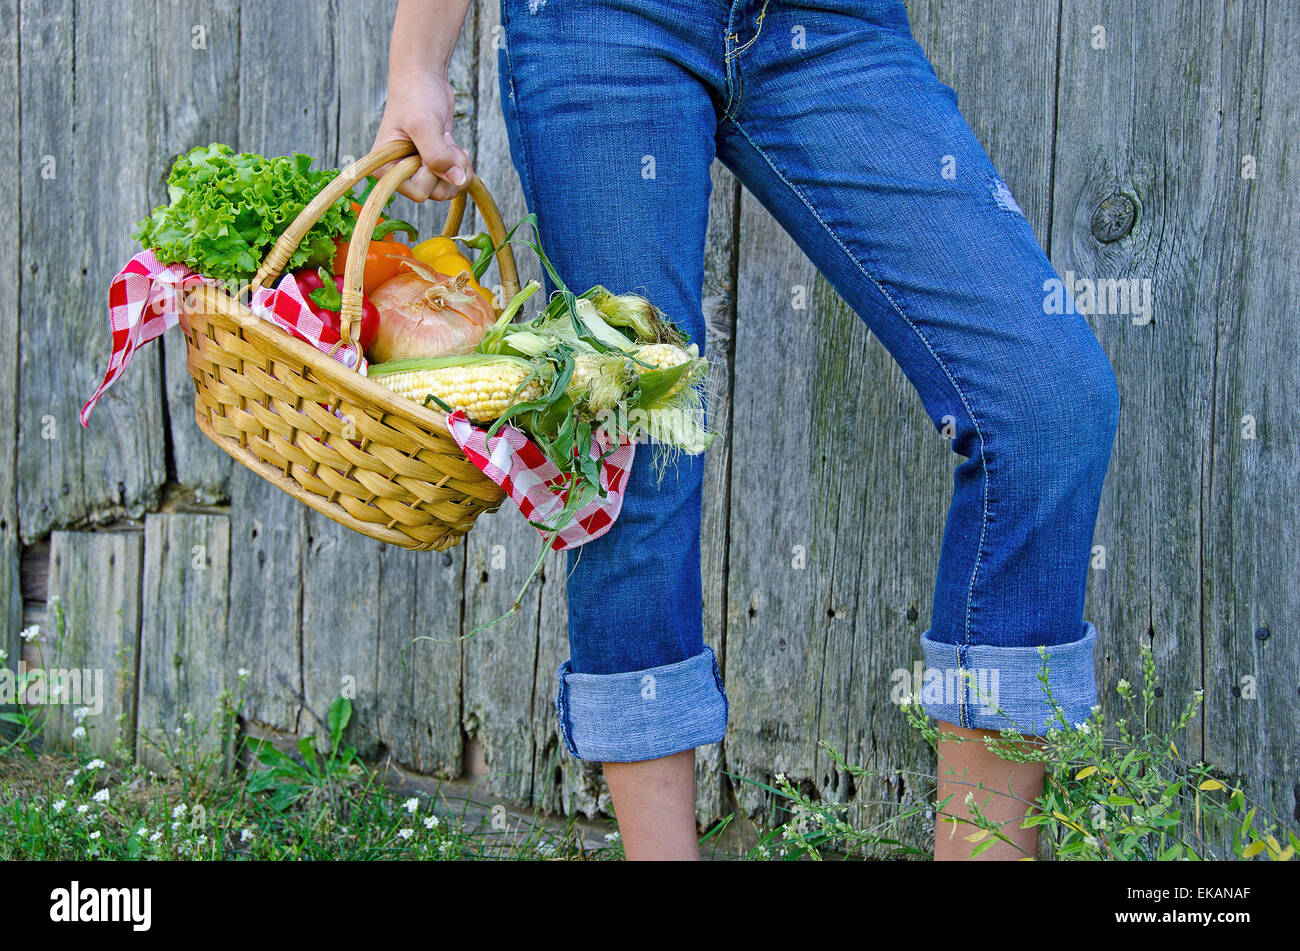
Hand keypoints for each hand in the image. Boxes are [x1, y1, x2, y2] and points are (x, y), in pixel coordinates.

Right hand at [370, 68, 472, 201]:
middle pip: (435, 194)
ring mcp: (417, 171)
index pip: (417, 192)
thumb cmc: (415, 96)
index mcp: (385, 169)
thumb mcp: (423, 124)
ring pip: (447, 189)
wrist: (424, 78)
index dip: (433, 174)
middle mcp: (399, 174)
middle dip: (449, 169)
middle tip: (446, 142)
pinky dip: (462, 166)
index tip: (431, 146)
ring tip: (450, 142)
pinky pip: (453, 180)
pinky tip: (454, 146)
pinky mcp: (433, 165)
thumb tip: (456, 180)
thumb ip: (437, 155)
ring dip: (458, 167)